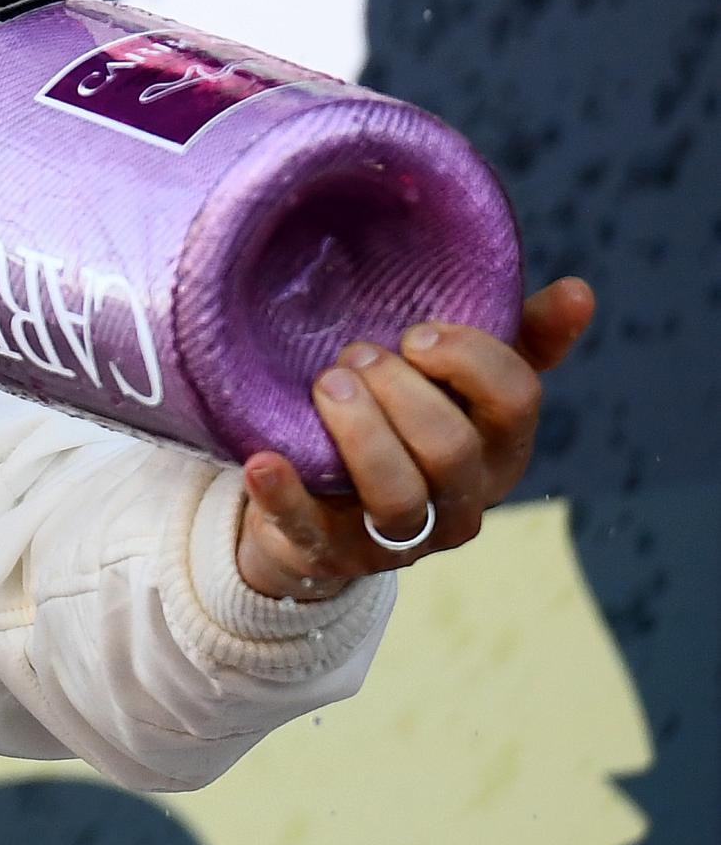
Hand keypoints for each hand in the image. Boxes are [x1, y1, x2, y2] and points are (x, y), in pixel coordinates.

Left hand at [234, 277, 595, 599]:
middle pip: (451, 449)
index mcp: (499, 450)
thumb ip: (518, 339)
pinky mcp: (330, 553)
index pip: (515, 401)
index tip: (417, 334)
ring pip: (398, 498)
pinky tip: (263, 462)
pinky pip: (307, 530)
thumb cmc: (406, 423)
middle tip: (353, 354)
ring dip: (359, 434)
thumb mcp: (460, 382)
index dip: (469, 358)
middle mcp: (461, 502)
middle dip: (401, 392)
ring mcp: (398, 537)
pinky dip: (284, 495)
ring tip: (327, 385)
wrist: (324, 505)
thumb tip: (580, 290)